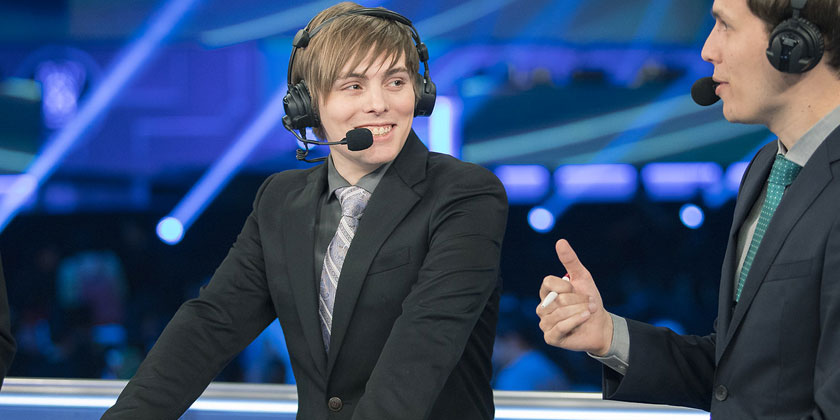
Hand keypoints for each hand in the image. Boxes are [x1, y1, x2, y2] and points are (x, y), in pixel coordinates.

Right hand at [536, 239, 612, 355]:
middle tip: (588, 304)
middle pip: (557, 299)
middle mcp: (542, 308)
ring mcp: (545, 323)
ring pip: (558, 313)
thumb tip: (560, 241)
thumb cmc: (590, 301)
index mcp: (547, 293)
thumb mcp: (583, 278)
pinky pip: (560, 327)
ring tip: (588, 312)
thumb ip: (570, 261)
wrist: (601, 325)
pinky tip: (585, 319)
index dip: (565, 285)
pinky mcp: (550, 338)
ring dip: (579, 311)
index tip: (576, 288)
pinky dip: (575, 322)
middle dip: (578, 301)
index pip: (547, 282)